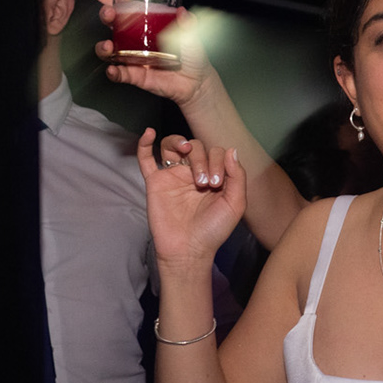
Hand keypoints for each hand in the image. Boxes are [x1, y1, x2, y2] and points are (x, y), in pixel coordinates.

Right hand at [78, 0, 214, 106]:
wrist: (197, 82)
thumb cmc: (193, 54)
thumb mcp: (193, 35)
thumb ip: (188, 24)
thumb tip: (183, 13)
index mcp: (144, 20)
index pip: (120, 3)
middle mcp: (133, 36)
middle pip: (110, 22)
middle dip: (105, 14)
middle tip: (108, 14)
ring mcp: (131, 55)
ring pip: (108, 49)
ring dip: (103, 46)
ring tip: (109, 46)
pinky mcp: (134, 74)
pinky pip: (118, 73)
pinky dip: (113, 72)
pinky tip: (114, 70)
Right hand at [140, 129, 244, 267]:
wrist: (189, 250)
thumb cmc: (213, 230)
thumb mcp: (235, 204)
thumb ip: (237, 176)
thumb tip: (231, 149)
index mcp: (213, 176)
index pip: (216, 152)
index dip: (218, 161)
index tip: (216, 183)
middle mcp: (193, 173)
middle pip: (195, 147)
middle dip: (201, 159)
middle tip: (203, 183)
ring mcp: (173, 176)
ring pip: (172, 146)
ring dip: (179, 142)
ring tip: (185, 150)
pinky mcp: (155, 182)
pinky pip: (146, 159)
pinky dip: (145, 143)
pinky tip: (149, 133)